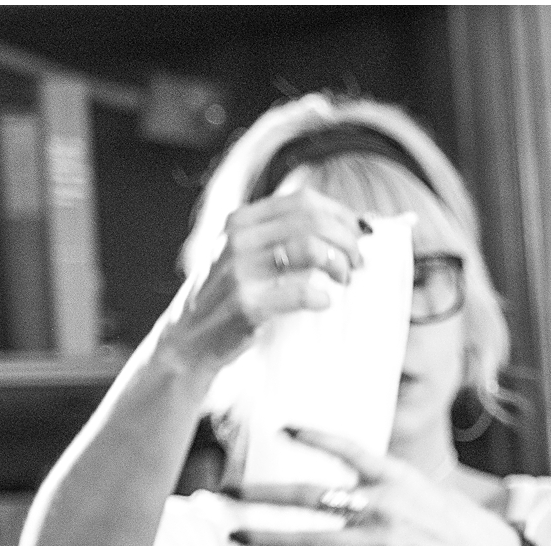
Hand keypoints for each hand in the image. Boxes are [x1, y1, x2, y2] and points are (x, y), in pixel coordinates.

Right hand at [160, 188, 369, 374]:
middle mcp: (238, 239)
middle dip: (346, 241)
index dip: (341, 215)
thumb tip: (350, 227)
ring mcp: (240, 270)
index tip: (360, 236)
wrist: (191, 339)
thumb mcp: (246, 254)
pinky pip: (301, 292)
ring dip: (339, 264)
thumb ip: (283, 237)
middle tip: (358, 264)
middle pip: (312, 221)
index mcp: (241, 220)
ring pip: (310, 248)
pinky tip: (324, 302)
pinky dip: (323, 296)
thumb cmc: (231, 296)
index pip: (304, 201)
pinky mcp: (246, 304)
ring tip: (344, 280)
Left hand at [226, 426, 526, 545]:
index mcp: (392, 478)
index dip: (315, 437)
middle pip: (312, 498)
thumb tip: (323, 477)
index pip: (348, 450)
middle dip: (263, 495)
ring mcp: (382, 545)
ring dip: (269, 541)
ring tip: (235, 538)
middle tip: (223, 492)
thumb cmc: (441, 514)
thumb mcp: (412, 482)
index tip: (280, 429)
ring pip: (314, 543)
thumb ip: (370, 479)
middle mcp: (383, 508)